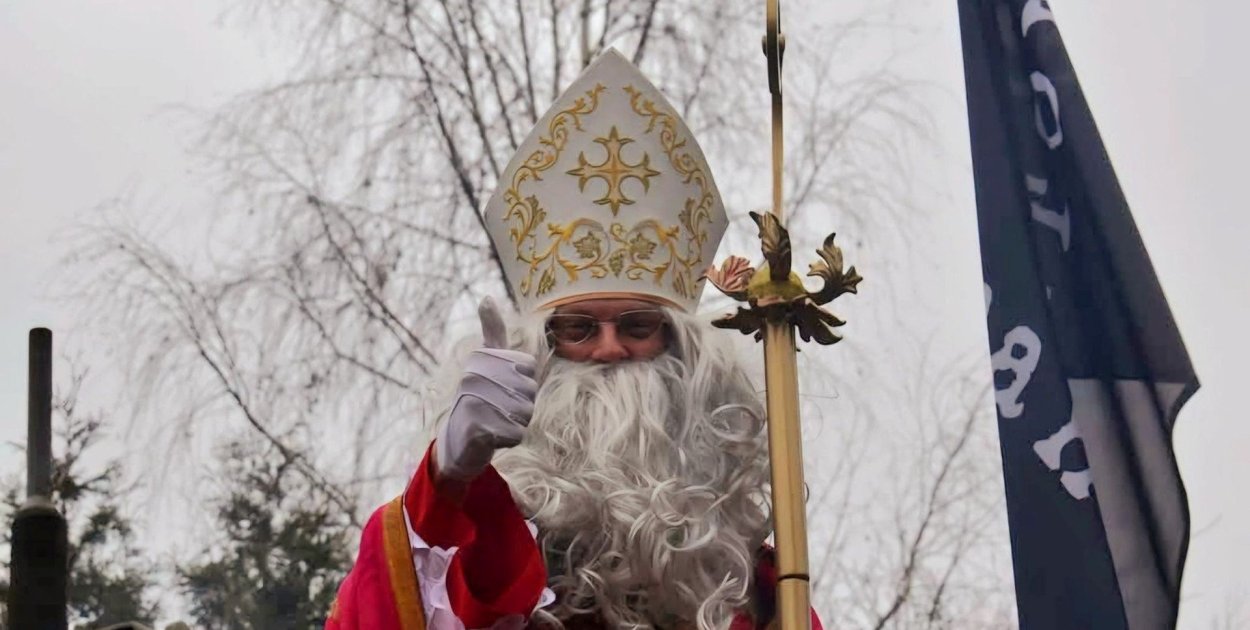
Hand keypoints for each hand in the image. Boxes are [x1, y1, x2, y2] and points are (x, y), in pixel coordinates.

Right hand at [434, 297, 536, 481]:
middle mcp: (473, 377)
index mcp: (480, 359)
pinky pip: (516, 434)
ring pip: (525, 413)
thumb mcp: (485, 362)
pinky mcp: (476, 430)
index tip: (502, 388)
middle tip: (499, 409)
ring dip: (517, 423)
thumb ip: (492, 332)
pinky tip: (493, 438)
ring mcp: (473, 403)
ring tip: (495, 422)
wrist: (457, 443)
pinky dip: (509, 439)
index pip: (528, 367)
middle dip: (522, 405)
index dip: (523, 382)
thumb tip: (487, 297)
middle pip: (529, 390)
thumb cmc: (477, 399)